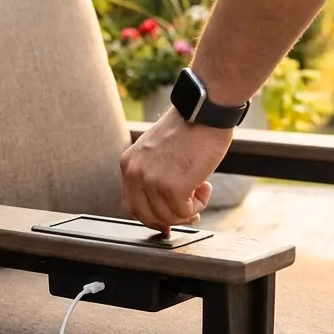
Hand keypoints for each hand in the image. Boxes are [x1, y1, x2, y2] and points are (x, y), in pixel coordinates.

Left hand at [120, 108, 231, 232]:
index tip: (167, 223)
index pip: (133, 205)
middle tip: (192, 213)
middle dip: (172, 219)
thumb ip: (153, 175)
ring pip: (170, 217)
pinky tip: (206, 186)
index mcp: (128, 164)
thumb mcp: (156, 151)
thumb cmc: (188, 127)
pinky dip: (200, 205)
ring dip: (190, 209)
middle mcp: (135, 174)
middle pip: (149, 216)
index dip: (152, 219)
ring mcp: (152, 181)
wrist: (204, 111)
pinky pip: (186, 212)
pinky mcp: (173, 187)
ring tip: (202, 189)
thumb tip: (164, 206)